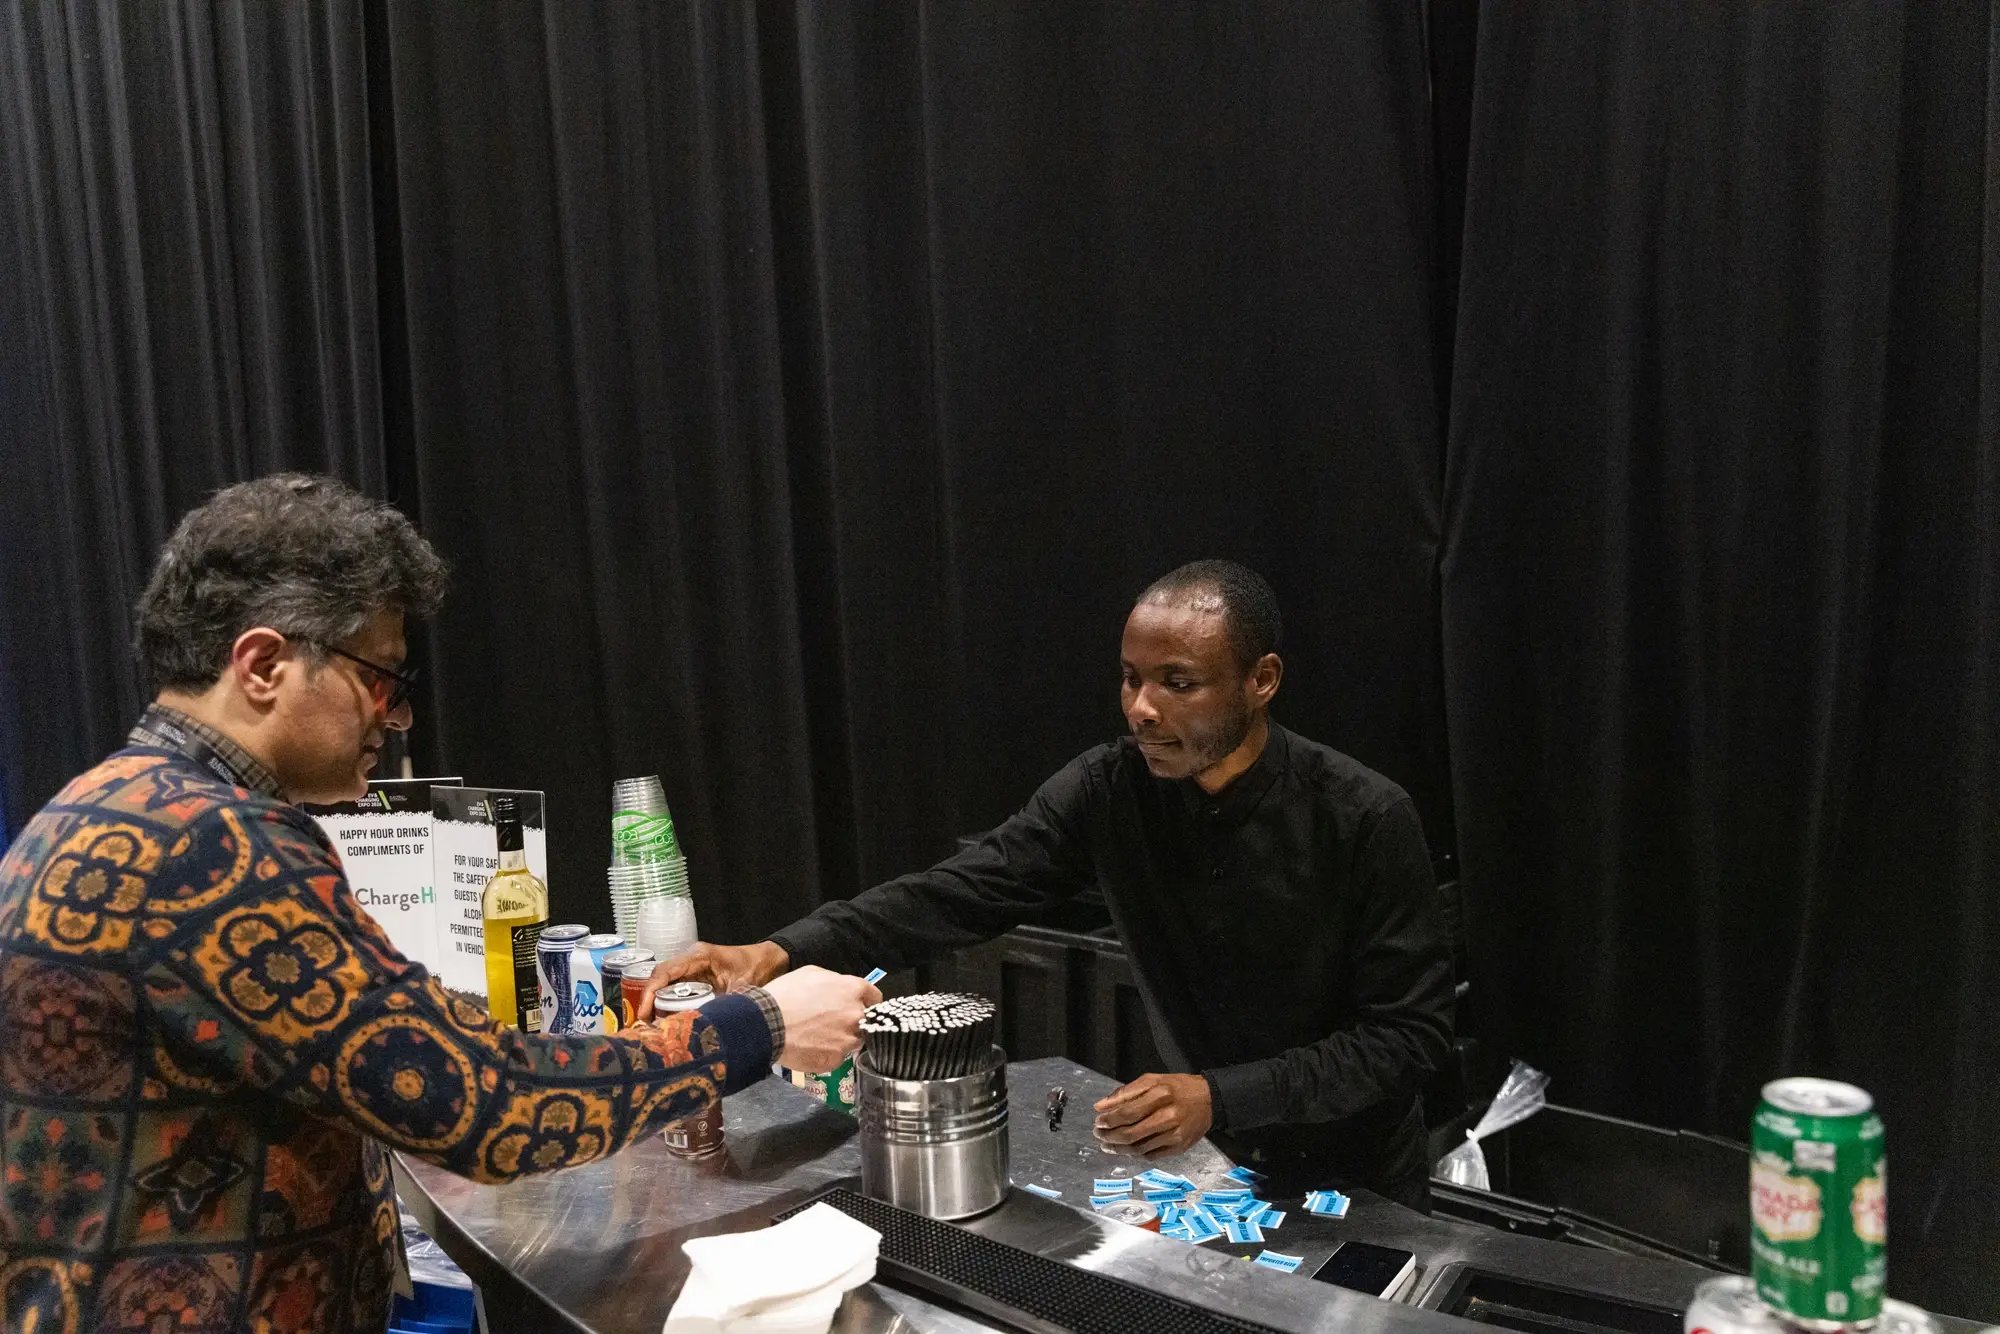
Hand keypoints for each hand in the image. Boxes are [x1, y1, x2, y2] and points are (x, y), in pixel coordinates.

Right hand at [634, 940, 789, 1020]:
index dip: (650, 992)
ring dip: (659, 1007)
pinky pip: (677, 991)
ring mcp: (691, 968)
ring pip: (666, 987)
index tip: (643, 1013)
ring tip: (654, 1030)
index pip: (665, 972)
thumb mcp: (743, 986)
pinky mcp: (695, 978)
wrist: (770, 960)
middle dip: (650, 1003)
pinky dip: (671, 1007)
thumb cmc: (757, 967)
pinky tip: (670, 1023)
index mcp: (699, 956)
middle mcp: (690, 960)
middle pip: (660, 980)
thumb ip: (725, 1003)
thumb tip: (706, 1024)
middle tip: (645, 1028)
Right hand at [762, 966, 881, 1072]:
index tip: (859, 1006)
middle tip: (832, 1023)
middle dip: (852, 1021)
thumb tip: (840, 988)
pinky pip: (837, 1057)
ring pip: (853, 1041)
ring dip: (841, 1039)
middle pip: (865, 1021)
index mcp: (853, 989)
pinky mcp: (836, 1059)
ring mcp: (847, 1039)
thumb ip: (834, 980)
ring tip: (818, 1037)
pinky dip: (827, 1053)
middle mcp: (856, 1015)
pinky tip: (811, 1047)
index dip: (866, 1002)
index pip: (875, 997)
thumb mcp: (811, 973)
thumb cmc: (785, 995)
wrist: (766, 1024)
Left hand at [1092, 1073, 1212, 1157]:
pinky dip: (1135, 1154)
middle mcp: (1168, 1116)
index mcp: (1160, 1094)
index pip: (1127, 1112)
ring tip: (1107, 1144)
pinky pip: (1151, 1155)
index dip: (1109, 1120)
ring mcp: (1175, 1134)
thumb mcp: (1152, 1080)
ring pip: (1139, 1148)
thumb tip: (1100, 1106)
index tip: (1098, 1122)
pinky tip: (1126, 1149)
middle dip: (1109, 1136)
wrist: (1209, 1100)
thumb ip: (1125, 1093)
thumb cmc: (1177, 1087)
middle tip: (1099, 1135)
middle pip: (1131, 1134)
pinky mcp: (1179, 1148)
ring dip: (1119, 1148)